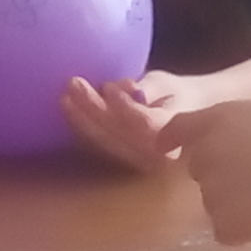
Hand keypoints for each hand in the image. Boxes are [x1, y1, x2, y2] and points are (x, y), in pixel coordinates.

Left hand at [61, 70, 209, 171]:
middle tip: (75, 84)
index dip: (124, 107)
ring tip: (66, 95)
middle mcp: (157, 160)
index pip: (146, 126)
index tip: (109, 86)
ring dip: (82, 121)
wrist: (184, 120)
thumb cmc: (177, 96)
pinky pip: (99, 149)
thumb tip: (135, 92)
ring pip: (106, 145)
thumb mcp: (169, 85)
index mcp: (176, 138)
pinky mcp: (122, 165)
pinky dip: (81, 130)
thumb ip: (153, 88)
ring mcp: (139, 166)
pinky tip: (68, 109)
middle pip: (121, 138)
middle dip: (94, 112)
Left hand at [161, 96, 250, 243]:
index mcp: (218, 119)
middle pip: (199, 166)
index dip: (172, 138)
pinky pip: (228, 228)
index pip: (178, 128)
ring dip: (233, 201)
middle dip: (219, 171)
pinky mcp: (224, 224)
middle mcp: (205, 155)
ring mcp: (211, 192)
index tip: (168, 147)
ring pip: (214, 199)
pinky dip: (244, 229)